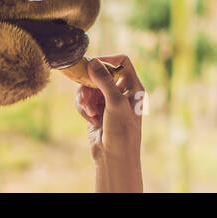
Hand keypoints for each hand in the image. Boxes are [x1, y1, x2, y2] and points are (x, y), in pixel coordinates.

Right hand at [74, 55, 143, 191]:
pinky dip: (84, 107)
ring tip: (88, 111)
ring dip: (85, 97)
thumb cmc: (122, 131)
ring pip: (89, 87)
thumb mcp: (115, 102)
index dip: (107, 60)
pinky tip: (89, 119)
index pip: (121, 62)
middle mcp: (121, 92)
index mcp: (133, 87)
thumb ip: (104, 80)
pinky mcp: (96, 111)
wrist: (114, 157)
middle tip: (85, 94)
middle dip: (90, 84)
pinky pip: (84, 100)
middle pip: (100, 74)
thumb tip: (92, 61)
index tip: (93, 65)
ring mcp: (108, 102)